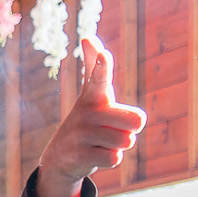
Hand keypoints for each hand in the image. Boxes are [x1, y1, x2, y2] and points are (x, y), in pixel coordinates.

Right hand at [37, 38, 147, 196]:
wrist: (61, 158)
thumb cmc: (88, 122)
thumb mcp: (93, 96)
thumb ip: (96, 68)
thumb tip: (87, 37)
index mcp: (94, 96)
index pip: (99, 76)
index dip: (102, 65)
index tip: (104, 54)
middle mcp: (86, 112)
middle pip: (136, 120)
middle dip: (130, 130)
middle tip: (113, 130)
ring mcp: (81, 134)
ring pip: (126, 141)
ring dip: (120, 146)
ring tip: (102, 143)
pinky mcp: (79, 155)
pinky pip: (115, 158)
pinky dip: (110, 159)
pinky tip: (95, 155)